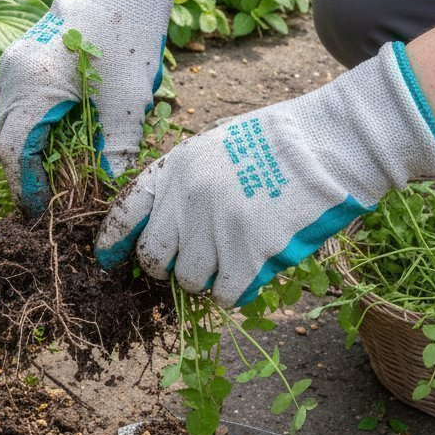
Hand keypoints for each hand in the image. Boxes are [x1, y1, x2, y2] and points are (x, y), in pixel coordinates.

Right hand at [0, 0, 206, 213]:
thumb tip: (108, 190)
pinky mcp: (24, 56)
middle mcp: (11, 71)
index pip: (12, 150)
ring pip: (6, 120)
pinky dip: (28, 127)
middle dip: (21, 173)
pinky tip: (53, 141)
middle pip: (3, 137)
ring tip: (49, 177)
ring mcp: (14, 60)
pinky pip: (15, 102)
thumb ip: (115, 150)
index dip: (25, 186)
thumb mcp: (127, 100)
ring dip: (24, 151)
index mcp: (30, 83)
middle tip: (45, 201)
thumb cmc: (129, 34)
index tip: (42, 211)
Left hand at [96, 42, 434, 305]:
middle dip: (166, 266)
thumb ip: (187, 182)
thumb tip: (170, 226)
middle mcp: (187, 199)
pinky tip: (251, 271)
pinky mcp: (248, 252)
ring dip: (205, 278)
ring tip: (230, 259)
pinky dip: (236, 289)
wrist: (327, 142)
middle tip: (188, 263)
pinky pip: (225, 292)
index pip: (126, 211)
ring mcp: (215, 227)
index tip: (106, 258)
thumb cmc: (278, 142)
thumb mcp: (215, 145)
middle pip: (153, 256)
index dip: (113, 240)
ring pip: (188, 279)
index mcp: (175, 168)